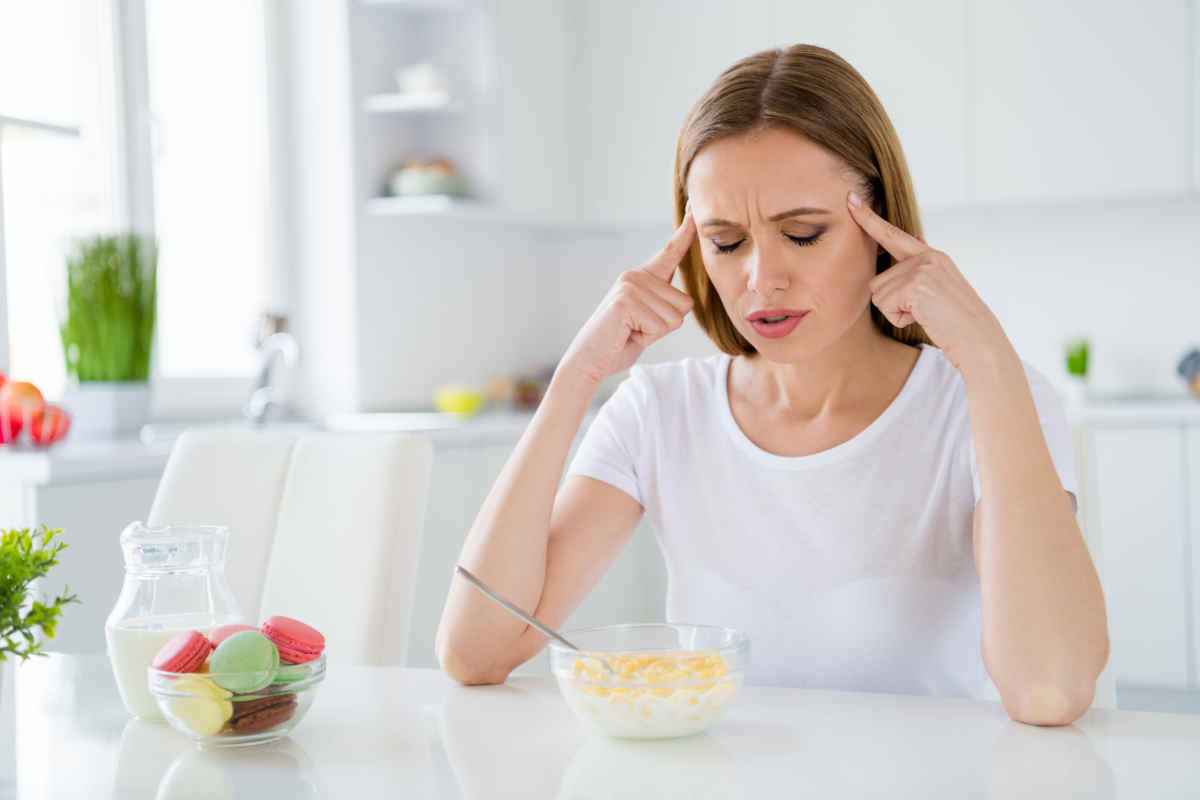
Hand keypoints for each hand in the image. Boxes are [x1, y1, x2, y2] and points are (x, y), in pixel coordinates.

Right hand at [557, 205, 696, 385]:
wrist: (588, 360)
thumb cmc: (619, 343)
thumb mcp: (648, 320)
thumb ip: (663, 305)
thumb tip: (684, 300)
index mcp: (642, 277)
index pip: (671, 252)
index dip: (685, 232)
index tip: (693, 207)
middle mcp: (636, 275)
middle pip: (684, 303)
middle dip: (666, 325)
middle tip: (637, 329)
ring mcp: (631, 285)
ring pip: (675, 316)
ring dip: (656, 332)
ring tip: (631, 331)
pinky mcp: (626, 300)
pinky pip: (661, 324)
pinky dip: (647, 336)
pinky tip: (627, 333)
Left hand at [847, 191, 1008, 372]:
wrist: (977, 338)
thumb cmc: (955, 322)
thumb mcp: (937, 289)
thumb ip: (916, 273)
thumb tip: (906, 254)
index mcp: (931, 256)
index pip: (893, 234)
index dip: (868, 219)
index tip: (850, 199)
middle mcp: (927, 256)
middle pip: (878, 281)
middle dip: (892, 303)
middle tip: (924, 311)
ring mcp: (922, 268)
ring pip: (878, 294)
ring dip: (896, 311)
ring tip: (925, 314)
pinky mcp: (916, 284)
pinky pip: (885, 305)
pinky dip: (900, 318)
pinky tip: (923, 317)